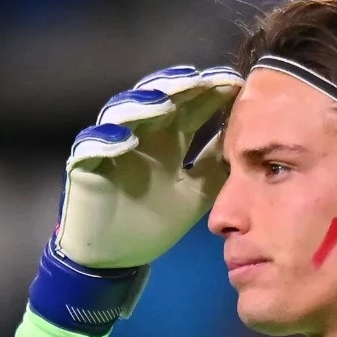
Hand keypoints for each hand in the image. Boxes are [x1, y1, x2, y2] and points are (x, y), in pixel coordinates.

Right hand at [55, 65, 242, 268]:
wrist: (117, 256)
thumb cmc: (153, 221)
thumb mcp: (196, 194)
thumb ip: (216, 168)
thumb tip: (250, 144)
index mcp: (169, 141)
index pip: (191, 109)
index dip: (210, 95)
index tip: (236, 84)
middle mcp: (142, 135)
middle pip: (159, 100)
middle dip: (179, 88)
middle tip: (202, 80)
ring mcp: (112, 147)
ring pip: (123, 114)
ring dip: (142, 106)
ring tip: (163, 102)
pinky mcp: (86, 166)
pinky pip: (91, 148)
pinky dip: (106, 141)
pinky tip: (125, 139)